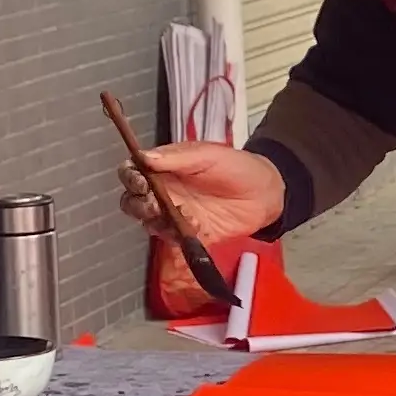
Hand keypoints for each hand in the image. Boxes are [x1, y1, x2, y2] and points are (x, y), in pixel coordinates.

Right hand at [120, 141, 282, 246]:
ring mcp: (175, 215)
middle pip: (133, 202)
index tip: (139, 181)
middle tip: (153, 204)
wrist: (265, 193)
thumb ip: (176, 158)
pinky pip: (173, 240)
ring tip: (177, 215)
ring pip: (149, 223)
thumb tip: (142, 157)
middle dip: (137, 204)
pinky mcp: (189, 235)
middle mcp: (163, 192)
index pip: (132, 172)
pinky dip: (177, 236)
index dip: (129, 177)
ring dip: (156, 221)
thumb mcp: (208, 155)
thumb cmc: (236, 167)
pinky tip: (193, 228)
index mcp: (163, 168)